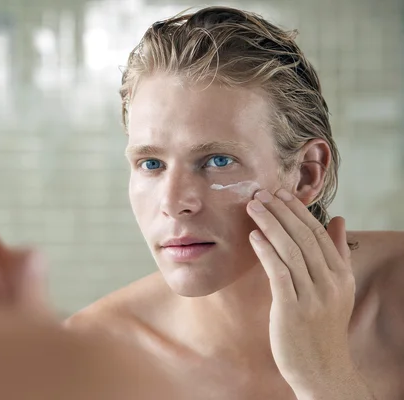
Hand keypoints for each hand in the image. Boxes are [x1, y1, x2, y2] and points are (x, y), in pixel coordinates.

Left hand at [246, 188, 363, 397]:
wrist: (323, 370)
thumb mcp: (339, 289)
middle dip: (280, 211)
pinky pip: (279, 274)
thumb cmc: (324, 327)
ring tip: (253, 207)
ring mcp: (312, 296)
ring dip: (270, 225)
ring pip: (290, 251)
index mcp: (341, 275)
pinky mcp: (292, 310)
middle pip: (303, 237)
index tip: (280, 192)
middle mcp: (329, 282)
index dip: (297, 210)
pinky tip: (253, 237)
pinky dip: (266, 252)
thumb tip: (338, 220)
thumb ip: (338, 253)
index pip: (318, 233)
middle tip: (261, 192)